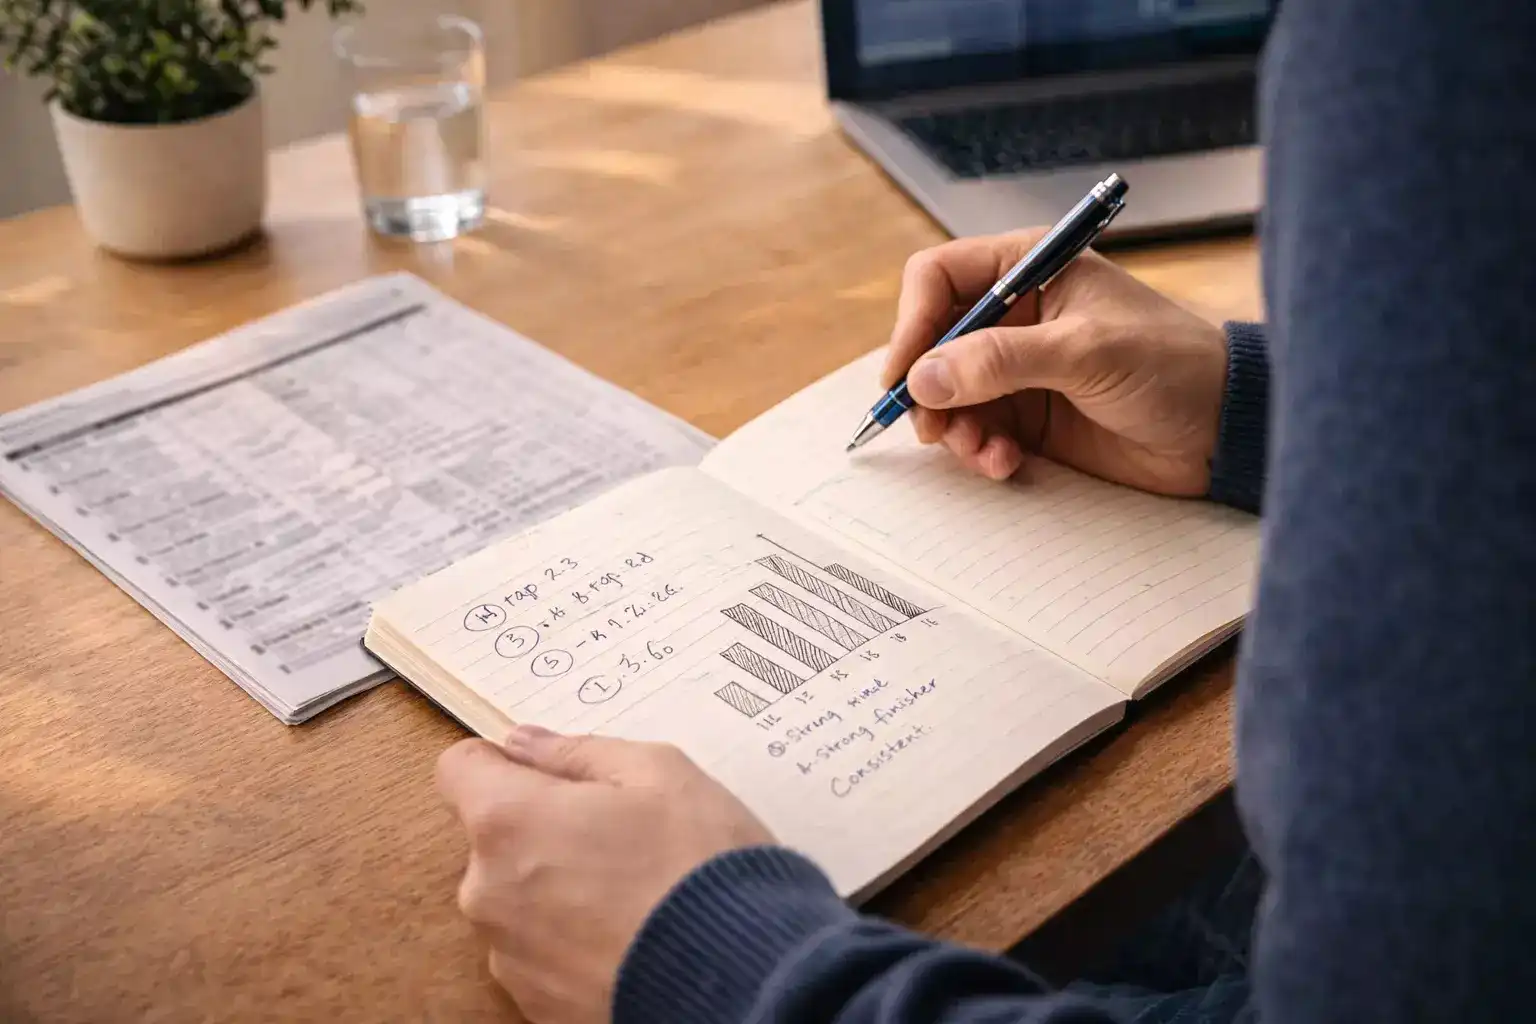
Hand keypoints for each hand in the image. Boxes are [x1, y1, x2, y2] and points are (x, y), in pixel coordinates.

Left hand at [436, 726, 774, 1023]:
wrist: (741, 978)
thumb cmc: (700, 865)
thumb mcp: (659, 772)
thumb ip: (578, 752)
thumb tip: (526, 744)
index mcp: (508, 821)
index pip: (459, 768)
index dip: (503, 761)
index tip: (548, 772)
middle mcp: (489, 891)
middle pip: (495, 838)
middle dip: (543, 828)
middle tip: (619, 834)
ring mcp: (509, 957)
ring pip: (520, 898)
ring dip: (559, 888)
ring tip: (634, 893)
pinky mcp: (536, 1004)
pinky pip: (542, 952)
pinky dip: (576, 941)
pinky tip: (632, 936)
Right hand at [887, 229, 1229, 495]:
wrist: (1223, 430)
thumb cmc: (1172, 366)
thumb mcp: (1086, 352)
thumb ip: (1002, 361)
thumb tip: (924, 377)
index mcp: (1029, 269)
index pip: (938, 279)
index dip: (912, 323)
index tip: (906, 373)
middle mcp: (1014, 315)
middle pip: (931, 343)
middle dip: (927, 388)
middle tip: (934, 426)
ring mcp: (1017, 369)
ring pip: (946, 395)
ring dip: (952, 428)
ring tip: (982, 451)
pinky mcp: (1027, 418)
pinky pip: (974, 432)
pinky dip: (978, 451)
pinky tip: (1005, 464)